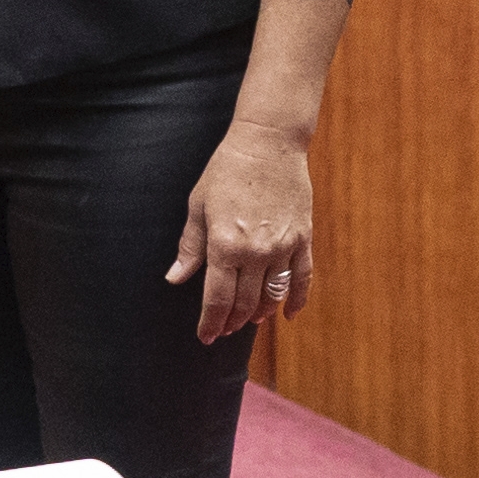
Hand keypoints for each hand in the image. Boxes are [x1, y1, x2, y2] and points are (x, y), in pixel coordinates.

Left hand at [166, 118, 313, 341]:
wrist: (269, 141)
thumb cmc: (228, 169)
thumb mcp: (199, 205)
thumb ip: (190, 246)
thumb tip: (175, 278)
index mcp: (225, 245)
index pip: (217, 299)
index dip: (210, 323)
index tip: (205, 336)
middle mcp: (255, 252)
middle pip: (244, 303)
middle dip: (232, 322)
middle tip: (224, 330)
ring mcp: (283, 246)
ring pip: (272, 295)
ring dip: (260, 314)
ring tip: (250, 321)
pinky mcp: (303, 238)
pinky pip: (302, 278)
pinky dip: (296, 300)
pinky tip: (287, 314)